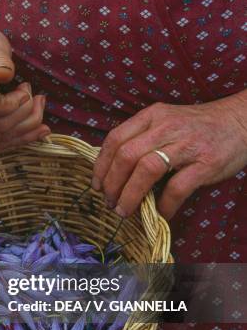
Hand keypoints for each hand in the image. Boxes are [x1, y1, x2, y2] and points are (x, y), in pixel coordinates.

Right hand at [0, 11, 49, 148]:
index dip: (9, 105)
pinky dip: (23, 138)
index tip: (26, 90)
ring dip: (28, 125)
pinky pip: (0, 143)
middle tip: (37, 96)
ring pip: (1, 137)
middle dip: (25, 112)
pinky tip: (40, 129)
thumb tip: (5, 75)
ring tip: (40, 105)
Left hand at [92, 93, 246, 219]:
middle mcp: (166, 126)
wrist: (241, 121)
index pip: (115, 138)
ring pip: (146, 169)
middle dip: (112, 184)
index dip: (101, 166)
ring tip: (125, 211)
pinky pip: (177, 187)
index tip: (97, 185)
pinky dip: (165, 205)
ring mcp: (187, 144)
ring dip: (130, 195)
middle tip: (110, 203)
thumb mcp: (167, 122)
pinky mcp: (206, 163)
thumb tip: (115, 172)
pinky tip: (161, 213)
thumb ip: (143, 139)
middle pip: (126, 155)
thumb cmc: (199, 126)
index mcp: (153, 116)